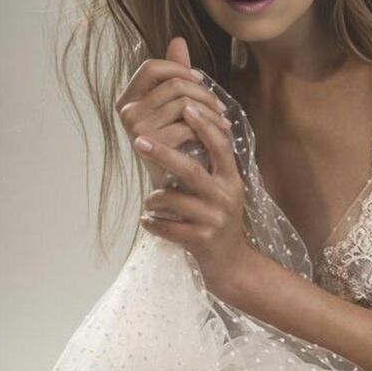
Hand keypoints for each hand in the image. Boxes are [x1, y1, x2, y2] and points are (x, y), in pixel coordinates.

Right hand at [115, 36, 231, 189]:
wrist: (177, 190)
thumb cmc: (176, 148)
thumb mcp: (174, 109)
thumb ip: (174, 75)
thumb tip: (178, 40)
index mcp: (127, 99)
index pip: (153, 66)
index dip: (181, 69)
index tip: (201, 82)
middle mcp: (126, 111)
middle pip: (175, 83)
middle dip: (205, 94)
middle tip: (222, 111)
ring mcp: (136, 127)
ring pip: (185, 102)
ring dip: (211, 113)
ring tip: (223, 125)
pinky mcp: (152, 143)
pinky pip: (187, 124)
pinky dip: (206, 131)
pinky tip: (213, 140)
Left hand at [137, 98, 251, 299]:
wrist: (232, 264)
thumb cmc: (218, 219)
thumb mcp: (222, 190)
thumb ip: (209, 164)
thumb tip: (186, 126)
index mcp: (231, 180)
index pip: (220, 146)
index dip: (204, 126)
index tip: (186, 106)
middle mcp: (226, 197)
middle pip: (191, 170)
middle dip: (163, 153)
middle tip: (138, 140)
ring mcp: (215, 220)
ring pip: (174, 200)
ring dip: (154, 199)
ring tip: (149, 202)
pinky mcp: (203, 241)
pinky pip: (169, 228)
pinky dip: (153, 224)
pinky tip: (146, 222)